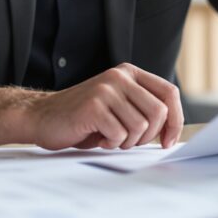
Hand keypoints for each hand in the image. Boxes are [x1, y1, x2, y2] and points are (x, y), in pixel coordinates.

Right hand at [25, 63, 183, 149]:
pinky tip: (98, 137)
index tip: (168, 141)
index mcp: (130, 74)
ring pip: (140, 127)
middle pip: (159, 113)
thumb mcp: (118, 106)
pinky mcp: (94, 106)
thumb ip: (143, 109)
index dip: (175, 120)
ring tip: (109, 137)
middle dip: (149, 136)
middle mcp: (120, 77)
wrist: (42, 117)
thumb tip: (173, 131)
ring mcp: (106, 90)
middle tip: (129, 142)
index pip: (169, 93)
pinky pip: (119, 134)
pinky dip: (111, 143)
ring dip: (127, 142)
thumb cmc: (84, 118)